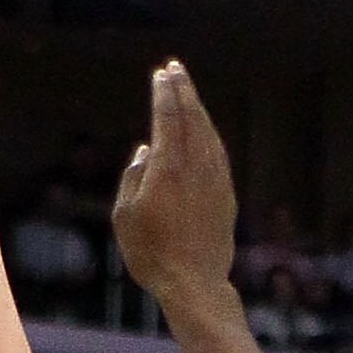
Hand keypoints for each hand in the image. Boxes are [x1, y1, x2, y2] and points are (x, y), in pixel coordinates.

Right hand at [112, 59, 237, 311]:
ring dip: (198, 109)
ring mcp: (215, 178)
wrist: (194, 283)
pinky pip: (218, 153)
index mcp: (168, 166)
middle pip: (192, 116)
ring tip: (189, 94)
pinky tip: (205, 132)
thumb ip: (133, 178)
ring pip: (208, 132)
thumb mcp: (125, 217)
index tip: (161, 74)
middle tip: (176, 69)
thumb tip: (144, 152)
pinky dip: (210, 135)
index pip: (168, 117)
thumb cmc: (152, 253)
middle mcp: (195, 165)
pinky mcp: (226, 194)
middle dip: (183, 89)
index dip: (164, 92)